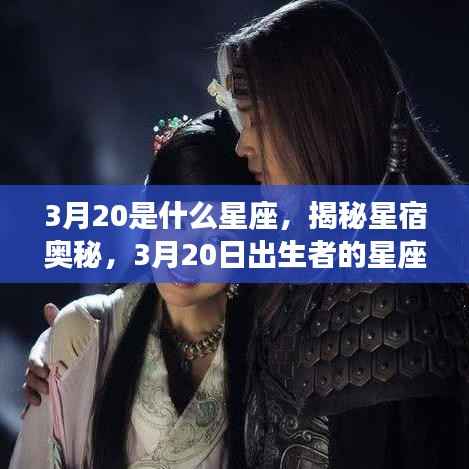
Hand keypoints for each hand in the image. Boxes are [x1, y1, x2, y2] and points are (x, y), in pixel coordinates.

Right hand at [21, 303, 58, 417]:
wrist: (68, 348)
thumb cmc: (63, 338)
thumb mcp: (60, 330)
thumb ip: (55, 320)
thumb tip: (48, 306)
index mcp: (39, 351)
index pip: (33, 360)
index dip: (36, 365)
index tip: (46, 370)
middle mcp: (35, 365)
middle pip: (29, 376)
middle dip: (36, 383)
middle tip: (48, 387)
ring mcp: (37, 377)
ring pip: (28, 387)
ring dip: (31, 395)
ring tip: (40, 401)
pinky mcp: (41, 388)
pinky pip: (31, 398)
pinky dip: (27, 407)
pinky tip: (26, 415)